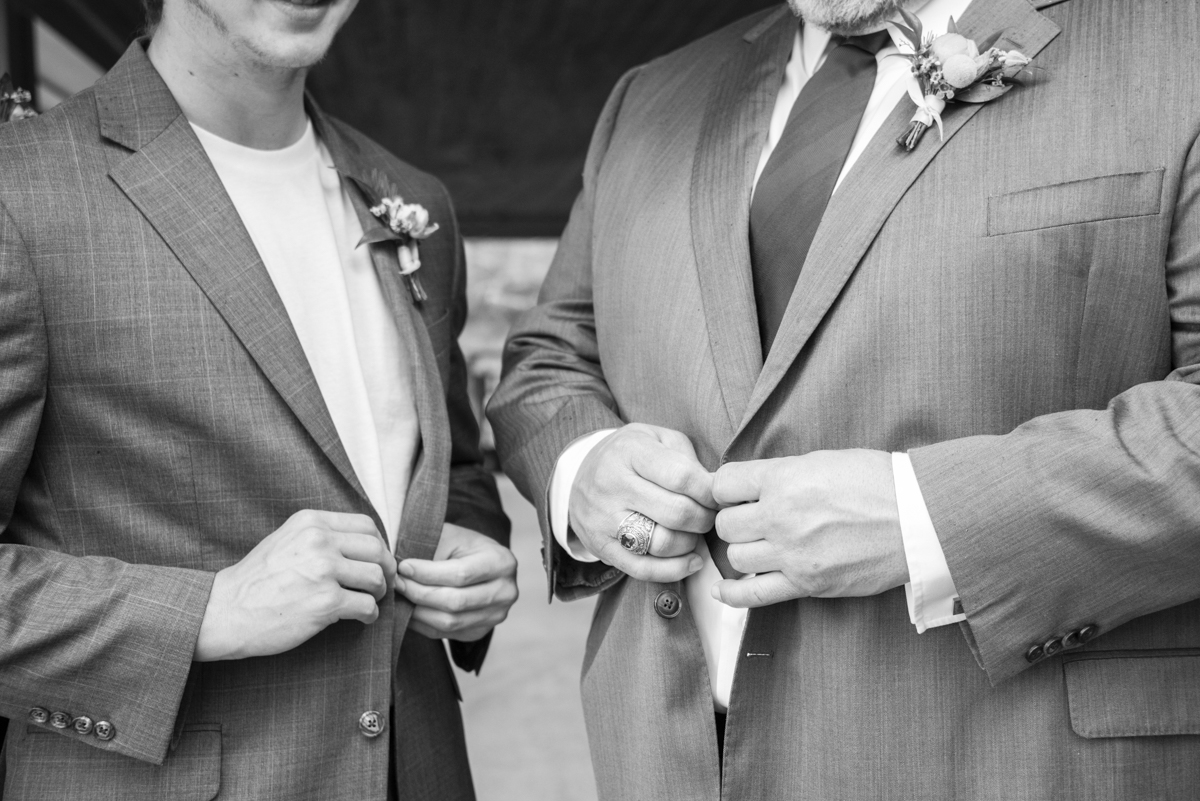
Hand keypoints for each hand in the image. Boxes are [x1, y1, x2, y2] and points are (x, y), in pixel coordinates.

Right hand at [196, 510, 394, 660]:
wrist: (225, 611)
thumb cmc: (256, 580)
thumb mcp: (287, 540)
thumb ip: (320, 536)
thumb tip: (363, 544)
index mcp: (311, 522)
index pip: (366, 525)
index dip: (379, 545)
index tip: (377, 561)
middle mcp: (319, 541)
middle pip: (377, 550)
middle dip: (385, 570)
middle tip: (381, 585)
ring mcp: (323, 571)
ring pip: (376, 577)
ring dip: (378, 593)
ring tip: (368, 601)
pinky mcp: (326, 602)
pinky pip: (367, 605)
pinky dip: (369, 615)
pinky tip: (361, 618)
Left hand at [397, 523, 518, 641]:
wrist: (480, 563)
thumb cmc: (461, 546)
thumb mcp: (450, 538)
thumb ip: (429, 551)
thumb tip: (397, 566)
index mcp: (502, 562)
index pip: (461, 574)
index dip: (428, 573)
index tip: (403, 567)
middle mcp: (505, 592)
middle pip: (455, 602)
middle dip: (419, 593)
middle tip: (397, 583)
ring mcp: (495, 616)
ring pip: (449, 622)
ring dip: (417, 611)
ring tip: (400, 596)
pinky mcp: (480, 631)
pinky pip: (445, 633)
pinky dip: (421, 623)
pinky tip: (408, 609)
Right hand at [569, 423, 714, 582]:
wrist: (578, 474)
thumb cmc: (630, 455)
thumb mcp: (656, 437)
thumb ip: (687, 458)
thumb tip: (716, 490)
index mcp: (630, 452)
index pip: (682, 477)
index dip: (710, 491)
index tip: (719, 496)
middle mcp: (612, 485)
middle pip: (676, 513)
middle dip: (705, 518)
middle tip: (711, 516)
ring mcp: (603, 518)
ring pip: (661, 543)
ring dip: (691, 543)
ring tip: (695, 533)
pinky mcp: (600, 546)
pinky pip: (642, 569)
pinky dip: (674, 570)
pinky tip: (691, 561)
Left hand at [709, 449, 908, 607]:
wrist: (918, 518)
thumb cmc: (877, 483)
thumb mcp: (823, 460)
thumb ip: (782, 473)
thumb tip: (753, 485)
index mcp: (783, 478)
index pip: (723, 483)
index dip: (726, 488)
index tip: (736, 494)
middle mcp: (781, 516)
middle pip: (725, 525)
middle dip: (735, 521)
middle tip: (751, 521)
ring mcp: (792, 553)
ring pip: (736, 558)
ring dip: (743, 552)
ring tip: (760, 546)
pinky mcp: (807, 583)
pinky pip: (754, 595)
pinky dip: (733, 595)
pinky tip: (725, 591)